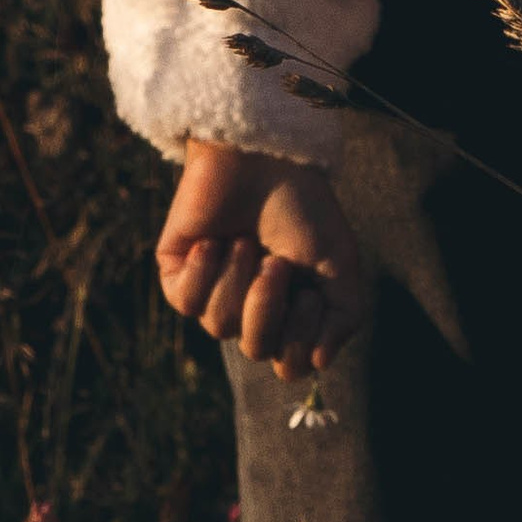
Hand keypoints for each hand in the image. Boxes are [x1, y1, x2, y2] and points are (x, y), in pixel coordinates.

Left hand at [156, 139, 359, 379]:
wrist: (263, 158)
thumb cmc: (304, 207)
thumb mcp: (340, 261)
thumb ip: (344, 316)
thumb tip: (317, 364)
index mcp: (289, 310)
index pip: (290, 363)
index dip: (299, 335)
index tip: (311, 291)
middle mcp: (251, 309)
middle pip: (255, 348)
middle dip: (267, 304)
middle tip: (275, 261)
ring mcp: (213, 294)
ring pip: (219, 325)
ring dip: (237, 276)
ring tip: (244, 239)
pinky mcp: (178, 276)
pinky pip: (186, 302)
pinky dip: (204, 269)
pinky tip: (213, 240)